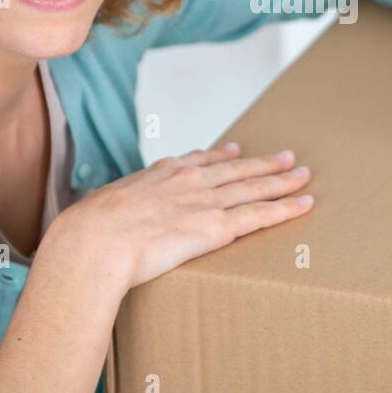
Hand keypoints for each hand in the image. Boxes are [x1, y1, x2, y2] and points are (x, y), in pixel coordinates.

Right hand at [67, 143, 312, 288]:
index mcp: (158, 176)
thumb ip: (110, 211)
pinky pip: (260, 215)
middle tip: (285, 157)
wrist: (94, 242)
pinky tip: (304, 204)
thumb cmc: (87, 233)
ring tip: (302, 175)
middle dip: (263, 163)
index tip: (234, 150)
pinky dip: (286, 208)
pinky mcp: (217, 227)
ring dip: (282, 180)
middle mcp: (188, 182)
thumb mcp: (99, 209)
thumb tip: (96, 222)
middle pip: (236, 169)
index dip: (220, 157)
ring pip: (255, 187)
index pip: (197, 162)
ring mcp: (205, 202)